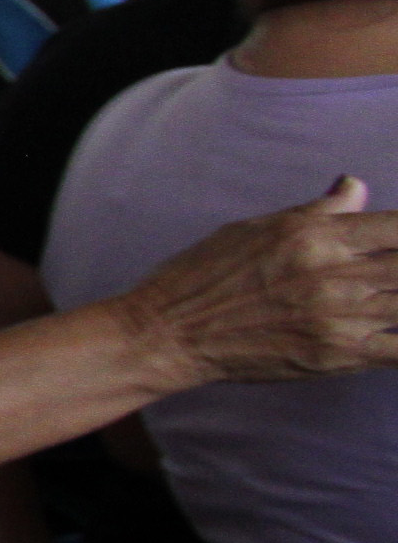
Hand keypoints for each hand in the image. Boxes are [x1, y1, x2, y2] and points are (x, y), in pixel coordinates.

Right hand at [117, 175, 397, 388]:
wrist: (168, 333)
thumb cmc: (202, 276)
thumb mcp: (256, 228)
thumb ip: (317, 212)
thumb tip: (355, 187)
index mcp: (314, 235)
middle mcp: (332, 272)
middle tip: (390, 278)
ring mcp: (339, 316)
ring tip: (388, 301)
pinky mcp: (338, 356)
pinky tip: (393, 336)